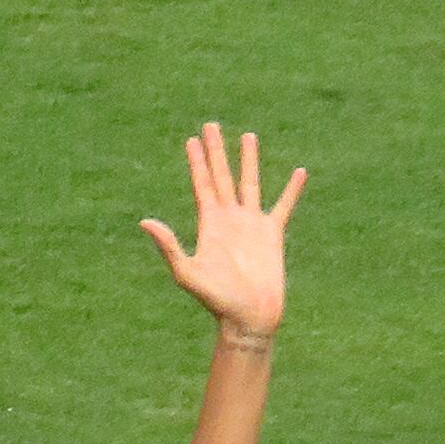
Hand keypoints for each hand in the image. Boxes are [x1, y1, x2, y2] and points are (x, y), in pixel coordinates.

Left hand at [139, 123, 303, 336]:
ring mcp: (251, 225)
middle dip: (216, 151)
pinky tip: (299, 172)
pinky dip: (292, 190)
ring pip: (250, 183)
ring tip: (248, 136)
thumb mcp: (188, 273)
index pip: (201, 184)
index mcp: (209, 224)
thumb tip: (145, 222)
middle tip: (210, 125)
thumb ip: (169, 246)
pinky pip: (284, 206)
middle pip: (221, 176)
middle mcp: (229, 219)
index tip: (191, 139)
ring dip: (249, 160)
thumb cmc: (217, 301)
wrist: (248, 318)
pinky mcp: (273, 234)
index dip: (196, 162)